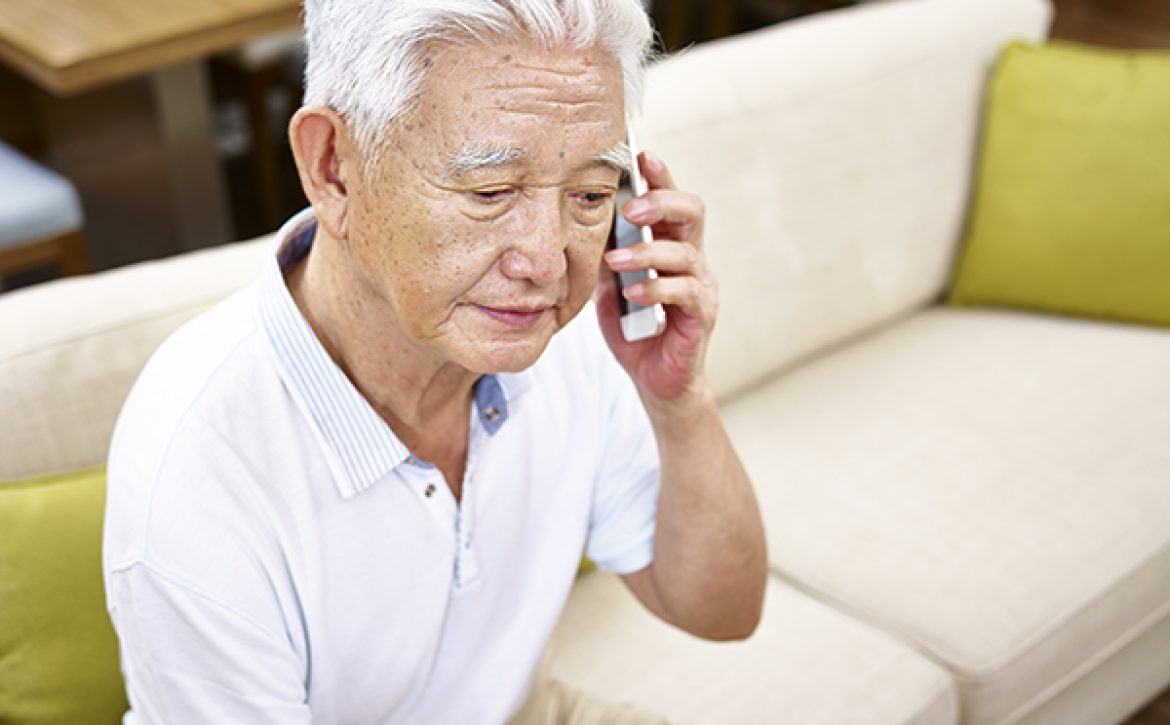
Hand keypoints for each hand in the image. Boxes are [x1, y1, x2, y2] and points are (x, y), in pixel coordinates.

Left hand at [595, 151, 717, 402]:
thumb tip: (578, 225)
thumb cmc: (636, 331)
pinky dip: (655, 288)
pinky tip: (633, 292)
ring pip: (685, 253)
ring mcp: (701, 287)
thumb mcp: (611, 288)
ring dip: (646, 252)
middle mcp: (692, 260)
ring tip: (615, 259)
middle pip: (692, 212)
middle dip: (662, 202)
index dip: (660, 177)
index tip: (641, 156)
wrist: (657, 380)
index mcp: (671, 246)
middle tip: (632, 208)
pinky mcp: (701, 316)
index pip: (672, 201)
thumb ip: (605, 258)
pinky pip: (684, 293)